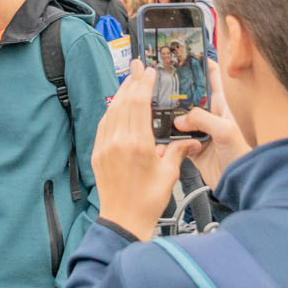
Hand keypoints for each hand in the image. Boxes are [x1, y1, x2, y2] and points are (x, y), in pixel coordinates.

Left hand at [91, 61, 200, 239]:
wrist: (123, 221)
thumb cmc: (148, 201)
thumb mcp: (169, 174)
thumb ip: (178, 152)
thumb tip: (189, 141)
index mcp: (137, 145)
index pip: (139, 105)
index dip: (143, 85)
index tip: (147, 71)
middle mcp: (117, 142)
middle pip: (123, 103)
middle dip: (131, 82)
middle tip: (137, 66)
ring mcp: (105, 147)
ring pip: (111, 112)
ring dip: (120, 94)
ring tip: (129, 81)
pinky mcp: (98, 154)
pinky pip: (103, 125)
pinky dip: (111, 112)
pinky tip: (117, 106)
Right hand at [173, 65, 248, 187]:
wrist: (240, 182)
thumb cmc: (243, 155)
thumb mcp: (225, 130)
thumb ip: (202, 120)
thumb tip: (181, 118)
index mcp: (221, 106)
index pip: (212, 78)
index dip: (201, 64)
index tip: (188, 53)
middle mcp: (209, 116)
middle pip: (189, 98)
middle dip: (176, 93)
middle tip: (161, 85)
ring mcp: (200, 132)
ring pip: (179, 119)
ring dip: (169, 120)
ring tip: (158, 115)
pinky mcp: (192, 148)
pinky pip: (176, 140)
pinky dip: (168, 141)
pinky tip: (164, 141)